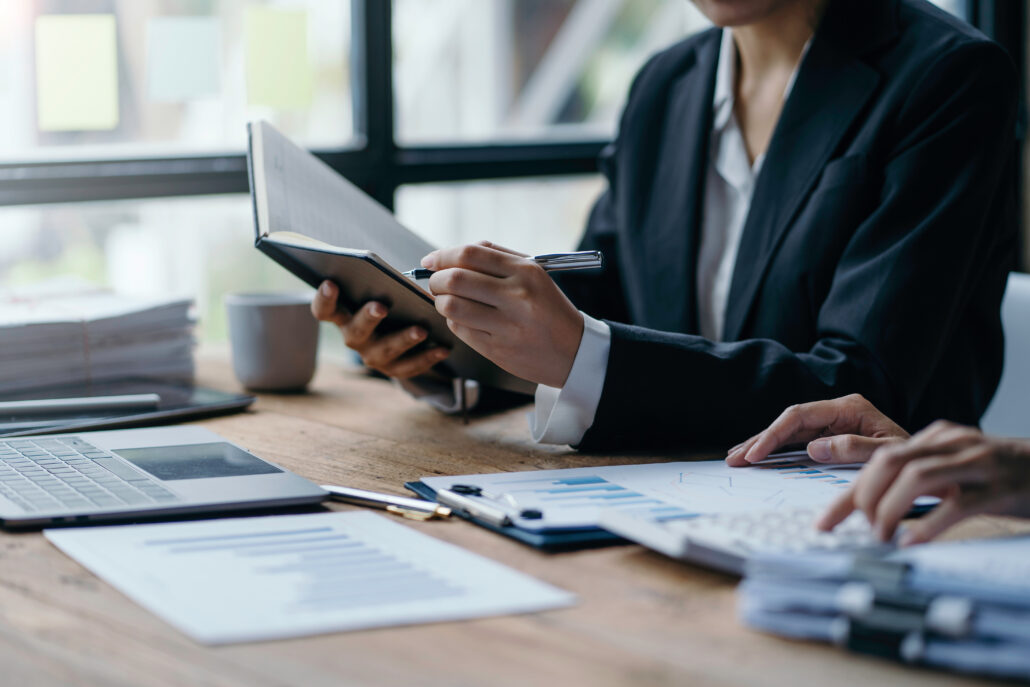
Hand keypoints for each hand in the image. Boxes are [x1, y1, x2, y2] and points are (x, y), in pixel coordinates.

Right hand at [310, 281, 448, 378]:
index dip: (324, 299)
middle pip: (356, 331)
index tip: (330, 283)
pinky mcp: (394, 370)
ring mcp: (373, 356)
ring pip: (385, 351)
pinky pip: (410, 367)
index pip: (324, 310)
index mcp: (344, 316)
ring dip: (403, 340)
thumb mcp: (382, 291)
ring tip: (421, 330)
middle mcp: (354, 337)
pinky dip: (427, 357)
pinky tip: (443, 348)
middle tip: (380, 306)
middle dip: (367, 318)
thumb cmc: (390, 301)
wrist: (404, 334)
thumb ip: (382, 282)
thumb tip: (402, 268)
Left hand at [421, 241, 583, 387]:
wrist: (573, 351)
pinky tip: (463, 317)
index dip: (443, 255)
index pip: (471, 254)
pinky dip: (453, 320)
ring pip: (452, 306)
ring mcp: (507, 325)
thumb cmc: (548, 308)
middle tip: (436, 282)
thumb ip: (496, 258)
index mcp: (526, 272)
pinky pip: (459, 329)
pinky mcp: (497, 349)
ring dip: (440, 301)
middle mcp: (517, 297)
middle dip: (436, 280)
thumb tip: (452, 254)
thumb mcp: (534, 274)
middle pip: (455, 279)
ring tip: (447, 300)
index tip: (431, 261)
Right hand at [726, 394, 908, 465]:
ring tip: (737, 458)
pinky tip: (759, 458)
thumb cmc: (915, 459)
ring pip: (788, 432)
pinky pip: (797, 442)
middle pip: (788, 422)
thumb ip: (855, 448)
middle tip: (734, 458)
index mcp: (849, 408)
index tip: (755, 454)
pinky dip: (776, 451)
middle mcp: (837, 412)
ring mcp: (833, 424)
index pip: (799, 416)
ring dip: (762, 445)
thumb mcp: (890, 453)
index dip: (773, 435)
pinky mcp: (831, 438)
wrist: (933, 465)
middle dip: (759, 440)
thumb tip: (813, 448)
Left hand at [819, 421, 1029, 543]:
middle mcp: (953, 444)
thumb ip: (920, 479)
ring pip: (917, 477)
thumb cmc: (1002, 476)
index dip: (846, 494)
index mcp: (937, 438)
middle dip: (864, 497)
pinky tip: (912, 541)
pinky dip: (929, 524)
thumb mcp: (957, 469)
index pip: (877, 460)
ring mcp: (977, 463)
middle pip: (889, 461)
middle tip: (859, 528)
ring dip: (890, 510)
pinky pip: (958, 504)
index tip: (823, 523)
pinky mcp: (1000, 488)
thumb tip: (872, 508)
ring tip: (880, 537)